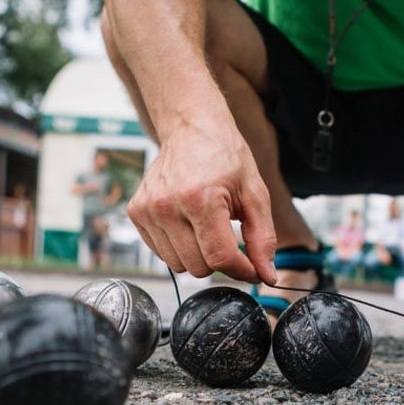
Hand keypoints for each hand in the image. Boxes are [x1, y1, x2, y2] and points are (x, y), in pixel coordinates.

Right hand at [126, 119, 276, 282]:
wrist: (192, 129)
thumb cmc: (225, 156)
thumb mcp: (255, 194)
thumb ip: (263, 238)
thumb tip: (267, 275)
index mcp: (200, 198)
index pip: (220, 258)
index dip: (242, 270)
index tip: (253, 268)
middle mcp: (167, 206)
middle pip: (199, 267)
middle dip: (220, 261)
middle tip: (230, 238)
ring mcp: (147, 210)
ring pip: (179, 265)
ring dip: (199, 256)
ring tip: (208, 227)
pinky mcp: (136, 213)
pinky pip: (162, 253)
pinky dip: (180, 248)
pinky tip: (189, 224)